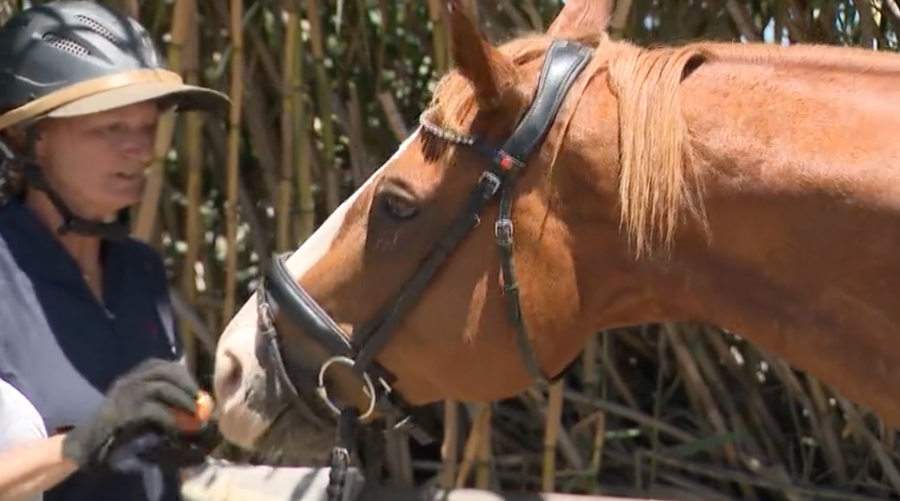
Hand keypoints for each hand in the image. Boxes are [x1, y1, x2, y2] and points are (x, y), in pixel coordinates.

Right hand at [61, 358, 206, 468]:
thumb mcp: (135, 410)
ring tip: (195, 414)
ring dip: (182, 399)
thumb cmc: (114, 431)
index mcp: (129, 380)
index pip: (158, 365)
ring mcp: (123, 396)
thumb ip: (157, 403)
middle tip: (200, 398)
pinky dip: (169, 418)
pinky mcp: (123, 413)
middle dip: (185, 383)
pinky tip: (176, 428)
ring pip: (160, 387)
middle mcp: (126, 382)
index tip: (193, 387)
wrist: (85, 447)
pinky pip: (152, 410)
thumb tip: (189, 403)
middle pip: (163, 371)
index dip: (180, 374)